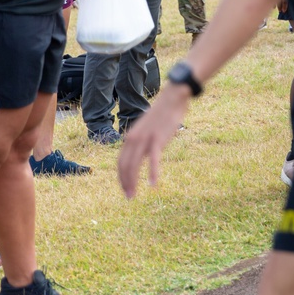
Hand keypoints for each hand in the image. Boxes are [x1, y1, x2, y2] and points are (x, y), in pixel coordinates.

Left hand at [118, 83, 190, 197]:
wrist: (173, 97)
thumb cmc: (163, 113)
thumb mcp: (148, 128)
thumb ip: (144, 140)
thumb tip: (145, 152)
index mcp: (130, 137)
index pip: (121, 162)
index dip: (121, 177)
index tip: (125, 188)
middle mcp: (133, 139)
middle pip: (124, 166)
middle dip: (125, 183)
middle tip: (129, 197)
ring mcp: (145, 139)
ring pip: (134, 166)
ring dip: (133, 182)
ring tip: (134, 195)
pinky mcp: (158, 140)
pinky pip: (153, 160)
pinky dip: (152, 173)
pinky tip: (153, 184)